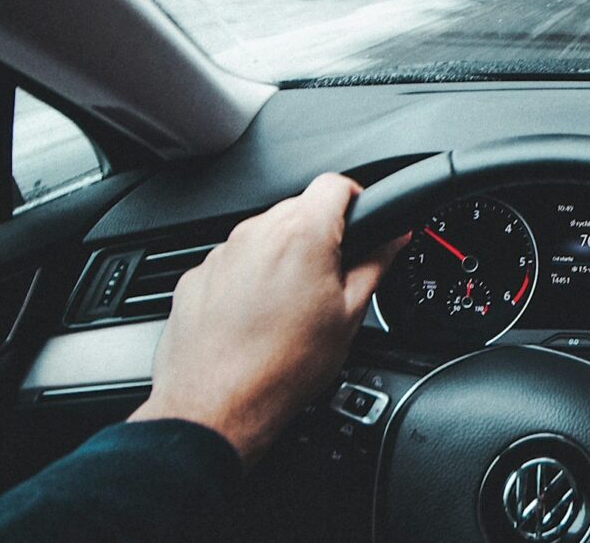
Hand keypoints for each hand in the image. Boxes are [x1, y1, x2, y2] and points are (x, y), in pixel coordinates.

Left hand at [129, 173, 404, 466]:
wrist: (218, 406)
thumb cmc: (282, 368)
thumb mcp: (349, 315)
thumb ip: (375, 265)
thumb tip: (393, 240)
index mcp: (302, 234)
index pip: (336, 184)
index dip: (356, 199)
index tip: (362, 223)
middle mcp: (256, 233)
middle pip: (299, 209)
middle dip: (321, 235)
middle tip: (333, 278)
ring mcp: (221, 253)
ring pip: (265, 236)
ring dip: (284, 257)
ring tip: (294, 307)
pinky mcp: (197, 276)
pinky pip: (235, 262)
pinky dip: (250, 279)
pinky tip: (260, 318)